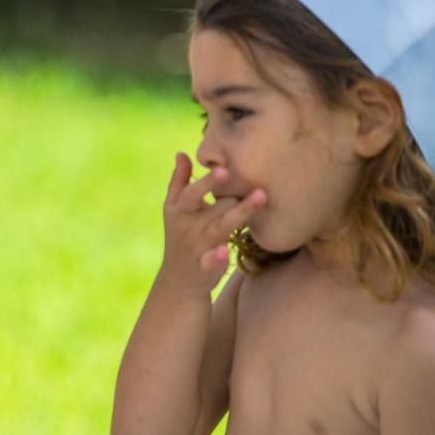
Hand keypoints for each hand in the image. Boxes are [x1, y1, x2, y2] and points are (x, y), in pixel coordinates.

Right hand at [159, 153, 265, 294]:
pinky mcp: (205, 267)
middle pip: (213, 208)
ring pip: (220, 228)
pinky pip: (211, 261)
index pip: (192, 192)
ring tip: (261, 197)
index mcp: (180, 210)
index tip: (224, 169)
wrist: (178, 280)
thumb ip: (178, 181)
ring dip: (239, 214)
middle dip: (230, 196)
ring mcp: (197, 247)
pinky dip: (215, 258)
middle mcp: (188, 226)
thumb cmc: (180, 236)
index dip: (207, 182)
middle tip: (254, 182)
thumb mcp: (173, 210)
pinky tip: (223, 252)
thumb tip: (182, 153)